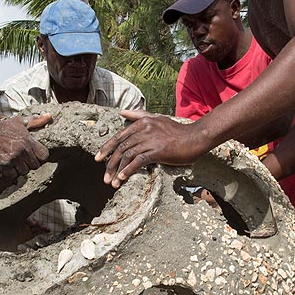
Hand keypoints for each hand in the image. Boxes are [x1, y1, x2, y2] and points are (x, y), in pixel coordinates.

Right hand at [0, 114, 50, 177]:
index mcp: (28, 141)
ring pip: (24, 172)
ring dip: (20, 169)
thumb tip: (49, 116)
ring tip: (13, 162)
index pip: (44, 155)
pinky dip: (10, 172)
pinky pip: (12, 175)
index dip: (40, 157)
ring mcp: (13, 159)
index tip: (34, 156)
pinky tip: (6, 165)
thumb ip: (35, 121)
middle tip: (22, 159)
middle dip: (29, 164)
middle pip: (35, 166)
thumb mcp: (19, 122)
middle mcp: (22, 150)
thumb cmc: (3, 128)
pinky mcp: (3, 166)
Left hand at [94, 110, 208, 186]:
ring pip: (127, 155)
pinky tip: (123, 179)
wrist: (196, 137)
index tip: (98, 159)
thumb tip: (121, 111)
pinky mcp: (158, 151)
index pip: (119, 136)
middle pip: (121, 147)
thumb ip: (139, 115)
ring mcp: (151, 140)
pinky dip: (129, 170)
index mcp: (142, 122)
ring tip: (112, 182)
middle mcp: (144, 129)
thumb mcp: (157, 118)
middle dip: (110, 164)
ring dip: (117, 171)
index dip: (107, 148)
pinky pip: (139, 161)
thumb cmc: (177, 131)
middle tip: (104, 177)